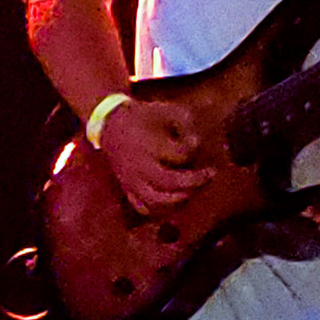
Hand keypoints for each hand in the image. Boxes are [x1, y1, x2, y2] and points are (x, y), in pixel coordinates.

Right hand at [97, 97, 213, 214]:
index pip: (178, 155)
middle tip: (209, 175)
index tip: (197, 142)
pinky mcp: (127, 189)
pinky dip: (160, 210)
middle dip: (194, 182)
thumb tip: (197, 144)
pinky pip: (143, 207)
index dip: (193, 149)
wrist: (110, 125)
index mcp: (149, 146)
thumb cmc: (143, 117)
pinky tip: (174, 201)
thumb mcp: (166, 110)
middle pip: (170, 183)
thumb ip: (185, 123)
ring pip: (156, 201)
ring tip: (193, 190)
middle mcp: (139, 167)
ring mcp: (132, 181)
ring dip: (179, 199)